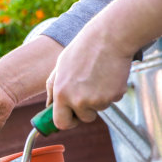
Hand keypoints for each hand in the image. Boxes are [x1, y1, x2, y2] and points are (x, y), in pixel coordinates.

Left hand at [48, 0, 161, 129]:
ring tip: (97, 77)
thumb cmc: (82, 50)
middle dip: (85, 111)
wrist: (108, 38)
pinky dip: (111, 92)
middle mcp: (77, 100)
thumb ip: (52, 89)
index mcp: (61, 94)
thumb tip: (48, 107)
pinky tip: (108, 75)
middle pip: (83, 119)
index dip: (67, 122)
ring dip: (99, 98)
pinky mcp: (114, 96)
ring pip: (99, 109)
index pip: (61, 123)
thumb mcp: (59, 68)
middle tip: (88, 93)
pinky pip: (112, 100)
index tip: (71, 118)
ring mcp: (97, 99)